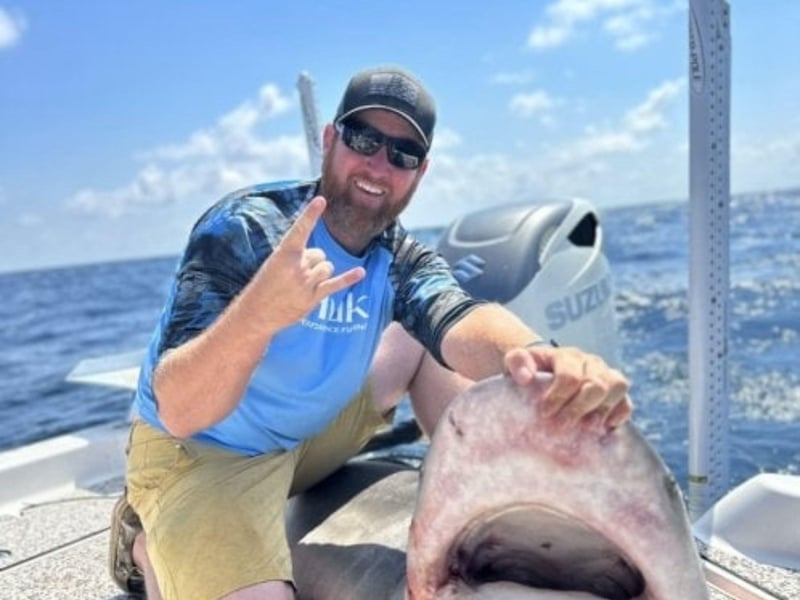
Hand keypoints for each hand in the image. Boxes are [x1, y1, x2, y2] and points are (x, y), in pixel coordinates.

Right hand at [257, 196, 365, 331]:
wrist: (256, 312)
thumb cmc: (266, 285)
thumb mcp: (275, 263)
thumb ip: (297, 255)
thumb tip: (319, 257)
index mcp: (284, 253)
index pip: (300, 229)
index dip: (311, 214)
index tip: (321, 200)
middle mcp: (296, 266)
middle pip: (320, 254)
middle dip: (312, 262)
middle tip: (295, 275)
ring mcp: (305, 282)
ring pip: (328, 267)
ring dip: (320, 274)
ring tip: (303, 284)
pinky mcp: (313, 298)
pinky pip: (336, 284)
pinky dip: (349, 278)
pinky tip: (361, 272)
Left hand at [504, 345, 631, 429]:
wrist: (544, 373)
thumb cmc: (529, 370)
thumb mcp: (517, 362)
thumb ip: (517, 362)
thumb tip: (526, 377)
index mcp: (566, 356)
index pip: (570, 375)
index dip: (558, 396)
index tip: (544, 413)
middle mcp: (590, 363)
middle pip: (596, 383)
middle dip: (579, 408)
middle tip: (560, 427)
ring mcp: (606, 376)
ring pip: (618, 386)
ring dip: (603, 409)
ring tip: (587, 428)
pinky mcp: (615, 394)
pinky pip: (627, 401)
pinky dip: (620, 414)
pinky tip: (607, 427)